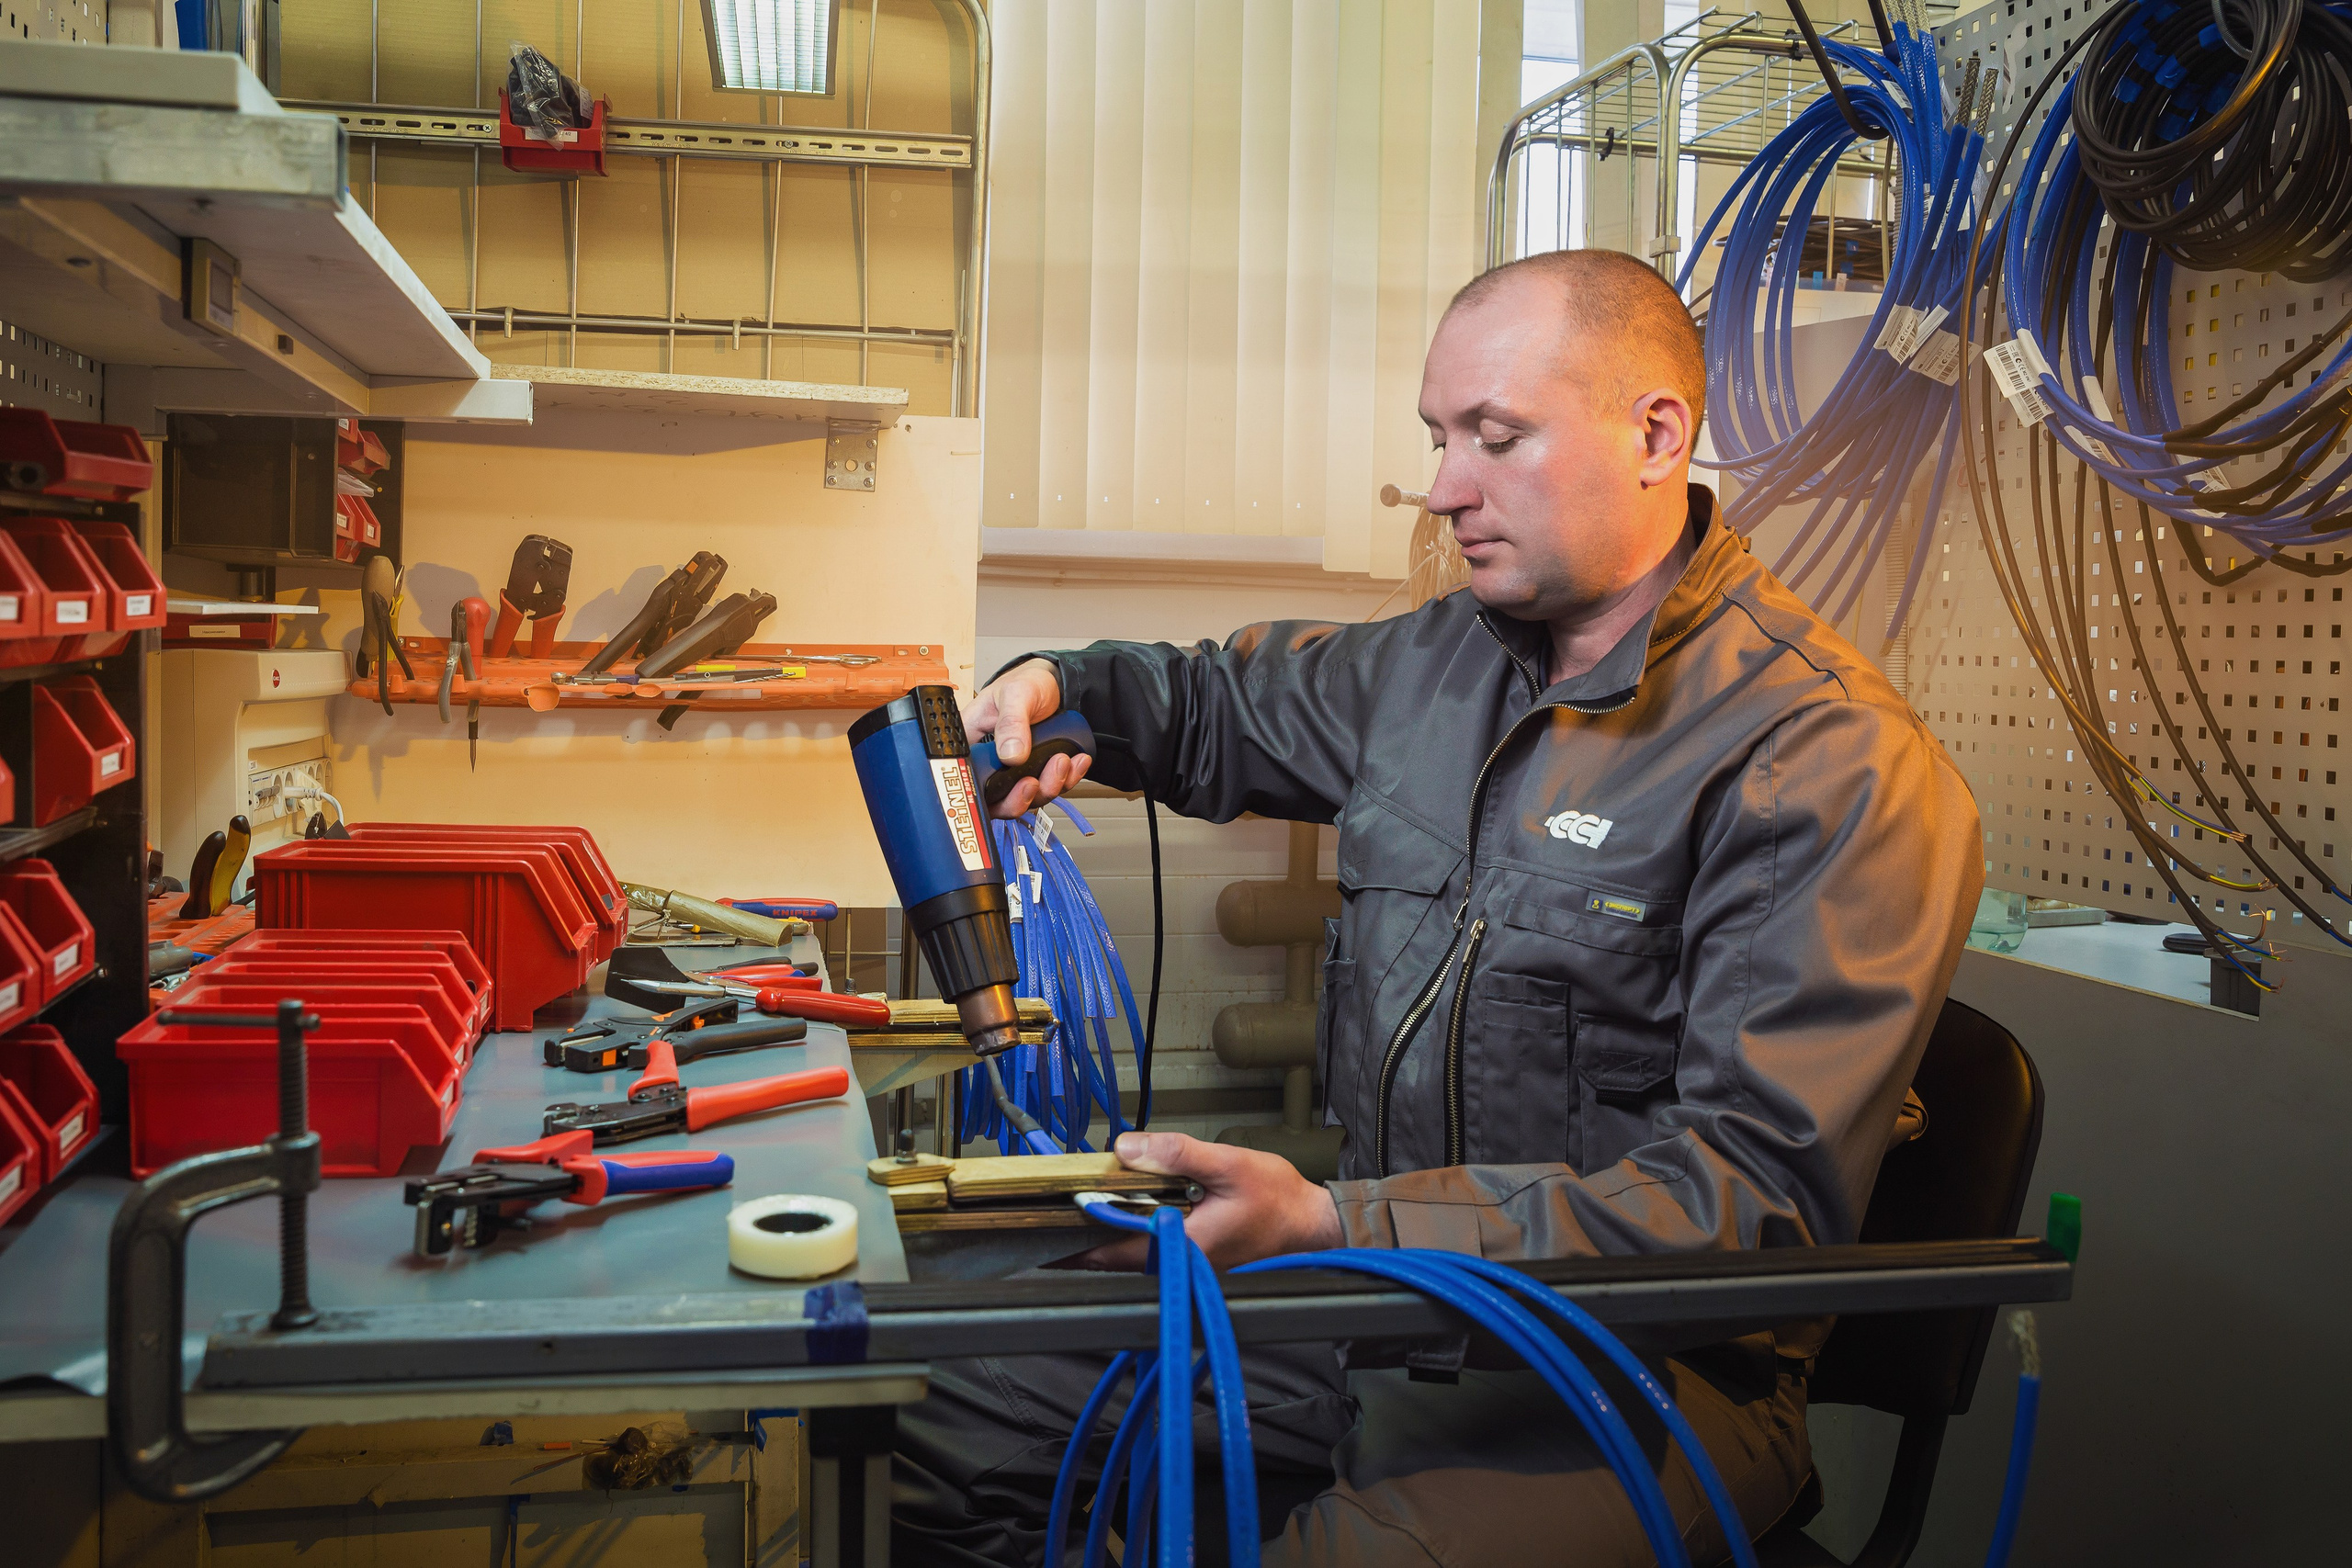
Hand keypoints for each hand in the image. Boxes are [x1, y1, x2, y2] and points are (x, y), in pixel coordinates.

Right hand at [965, 658, 1090, 817]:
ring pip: (1028, 798)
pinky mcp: (1039, 771)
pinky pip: (1053, 787)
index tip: (1005, 788)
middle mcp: (990, 762)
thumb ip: (1011, 722)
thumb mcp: (1016, 694)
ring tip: (1061, 761)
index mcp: (971, 744)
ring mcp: (1015, 770)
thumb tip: (1010, 755)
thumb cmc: (1026, 682)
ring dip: (1049, 785)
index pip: (967, 780)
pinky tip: (1076, 762)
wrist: (1054, 683)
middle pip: (996, 801)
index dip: (983, 794)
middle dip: (1020, 798)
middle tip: (1034, 782)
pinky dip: (1068, 779)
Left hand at [1070, 1131, 1343, 1271]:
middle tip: (1046, 1218)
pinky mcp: (1194, 1255)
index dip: (1072, 1245)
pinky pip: (1150, 1248)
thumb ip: (1177, 1154)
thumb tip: (1127, 1147)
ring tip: (1076, 1210)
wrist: (1313, 1225)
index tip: (1040, 1235)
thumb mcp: (1229, 1164)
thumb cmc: (1279, 1200)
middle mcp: (1180, 1261)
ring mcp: (1187, 1263)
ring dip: (1104, 1233)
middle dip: (1080, 1238)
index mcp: (1182, 1244)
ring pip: (1130, 1253)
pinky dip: (1129, 1231)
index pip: (1111, 1252)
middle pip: (1113, 1256)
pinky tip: (1123, 1210)